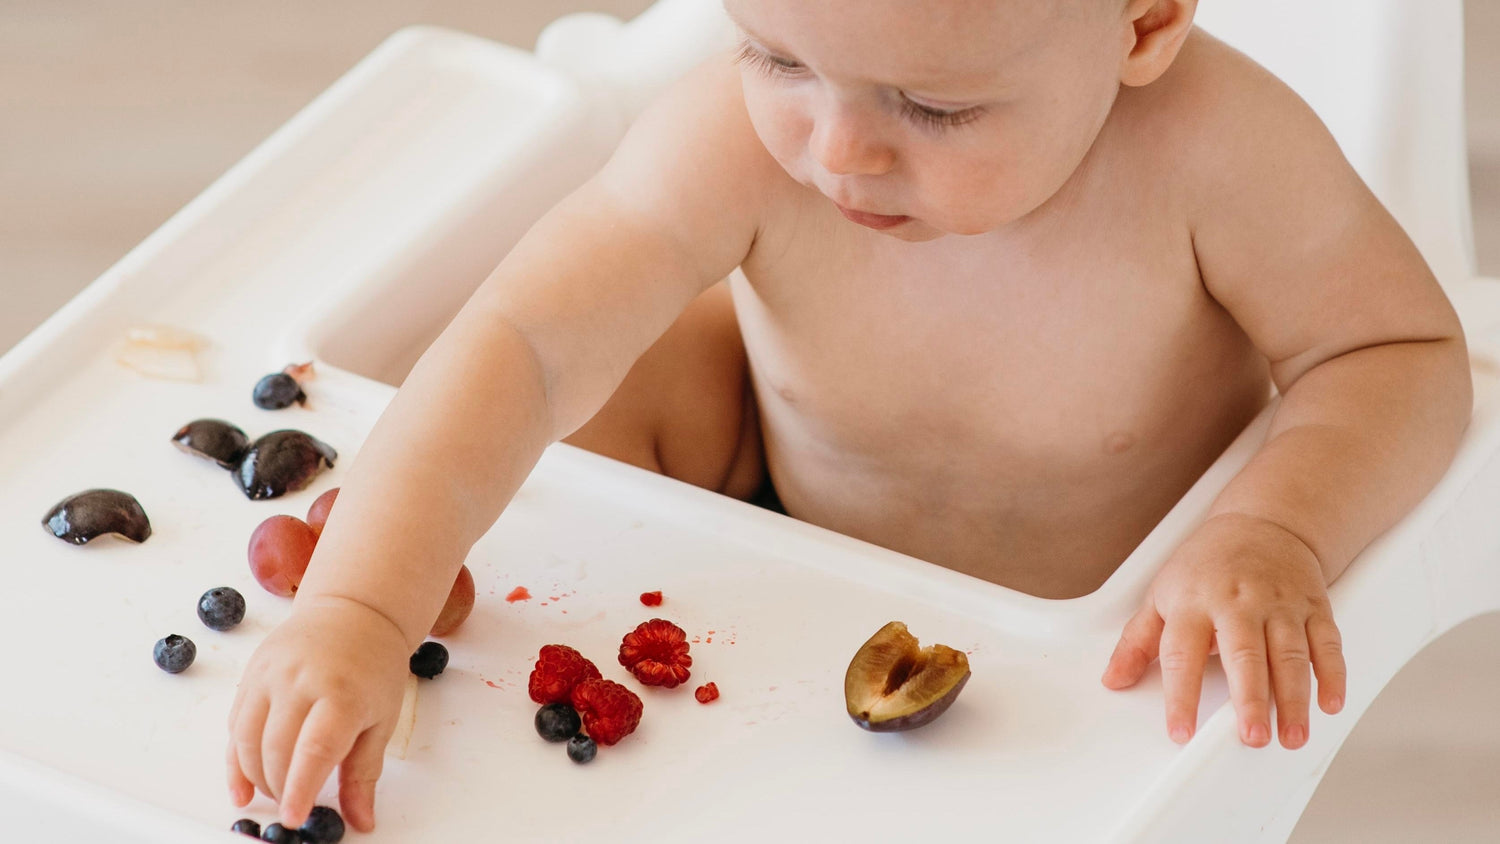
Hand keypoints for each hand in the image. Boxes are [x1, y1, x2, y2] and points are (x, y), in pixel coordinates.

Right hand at [227, 595, 411, 830]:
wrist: (353, 612)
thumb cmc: (373, 667)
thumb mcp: (381, 720)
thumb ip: (364, 773)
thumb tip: (361, 822)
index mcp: (342, 694)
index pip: (314, 751)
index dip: (300, 790)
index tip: (294, 819)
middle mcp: (300, 680)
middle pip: (276, 750)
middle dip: (280, 788)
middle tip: (293, 805)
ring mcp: (271, 674)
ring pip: (247, 740)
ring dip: (255, 776)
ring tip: (274, 793)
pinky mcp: (251, 673)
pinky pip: (234, 724)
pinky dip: (235, 758)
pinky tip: (243, 783)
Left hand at [1100, 513, 1346, 748]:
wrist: (1261, 522)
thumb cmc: (1206, 566)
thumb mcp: (1161, 595)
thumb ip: (1137, 641)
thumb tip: (1113, 679)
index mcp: (1193, 602)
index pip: (1181, 653)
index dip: (1179, 695)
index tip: (1180, 731)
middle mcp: (1238, 602)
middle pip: (1244, 654)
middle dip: (1250, 699)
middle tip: (1252, 737)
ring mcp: (1280, 603)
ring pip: (1289, 654)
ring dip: (1293, 698)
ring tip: (1291, 736)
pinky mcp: (1314, 605)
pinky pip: (1327, 642)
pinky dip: (1332, 674)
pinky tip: (1329, 703)